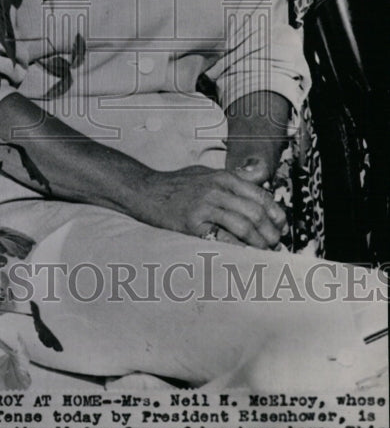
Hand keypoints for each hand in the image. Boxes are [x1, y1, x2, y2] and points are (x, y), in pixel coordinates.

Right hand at [145, 166, 287, 249]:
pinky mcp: (193, 224)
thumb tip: (261, 173)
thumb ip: (235, 176)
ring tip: (264, 251)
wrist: (147, 192)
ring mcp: (204, 206)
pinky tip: (244, 254)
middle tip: (275, 243)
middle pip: (255, 212)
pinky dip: (238, 248)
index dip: (276, 213)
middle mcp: (216, 189)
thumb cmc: (178, 185)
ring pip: (243, 225)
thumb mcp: (207, 173)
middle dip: (270, 231)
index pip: (260, 195)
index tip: (281, 226)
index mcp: (223, 177)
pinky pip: (222, 238)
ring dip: (258, 242)